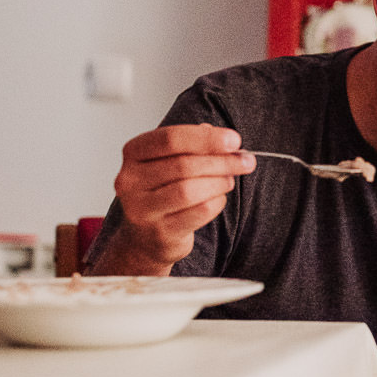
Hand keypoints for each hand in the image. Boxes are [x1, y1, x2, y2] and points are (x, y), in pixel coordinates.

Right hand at [89, 124, 253, 274]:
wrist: (146, 237)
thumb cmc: (163, 191)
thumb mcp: (173, 161)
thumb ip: (196, 145)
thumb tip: (227, 139)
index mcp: (134, 153)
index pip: (171, 139)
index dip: (207, 138)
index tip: (235, 140)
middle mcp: (130, 180)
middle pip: (184, 165)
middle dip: (222, 162)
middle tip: (246, 162)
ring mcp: (141, 209)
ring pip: (191, 190)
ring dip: (220, 182)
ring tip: (229, 181)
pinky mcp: (160, 232)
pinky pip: (199, 212)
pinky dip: (216, 202)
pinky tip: (218, 199)